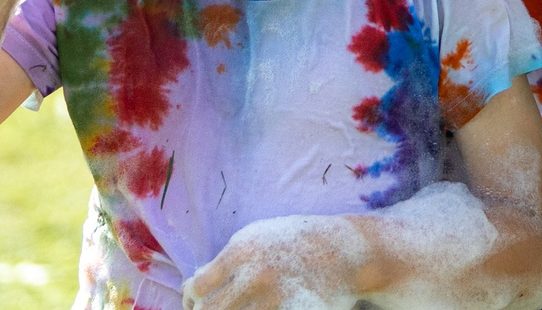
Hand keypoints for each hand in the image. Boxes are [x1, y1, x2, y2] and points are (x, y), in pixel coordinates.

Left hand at [182, 214, 368, 309]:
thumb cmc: (297, 243)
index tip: (197, 306)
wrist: (348, 251)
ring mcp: (276, 296)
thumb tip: (194, 288)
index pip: (198, 287)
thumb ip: (229, 261)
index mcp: (242, 250)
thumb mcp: (260, 237)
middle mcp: (256, 273)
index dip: (193, 301)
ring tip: (245, 307)